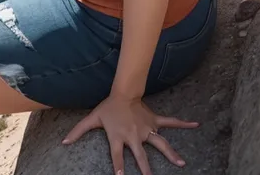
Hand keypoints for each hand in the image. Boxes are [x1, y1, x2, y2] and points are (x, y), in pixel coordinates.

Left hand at [61, 92, 198, 174]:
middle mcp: (134, 135)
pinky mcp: (154, 121)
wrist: (122, 91)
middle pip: (141, 155)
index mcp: (119, 137)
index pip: (117, 156)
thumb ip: (78, 131)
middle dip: (146, 169)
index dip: (119, 167)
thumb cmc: (108, 108)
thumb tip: (63, 142)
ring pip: (160, 143)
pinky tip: (196, 124)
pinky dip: (183, 123)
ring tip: (181, 164)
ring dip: (170, 153)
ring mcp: (146, 128)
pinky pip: (170, 122)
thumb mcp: (92, 119)